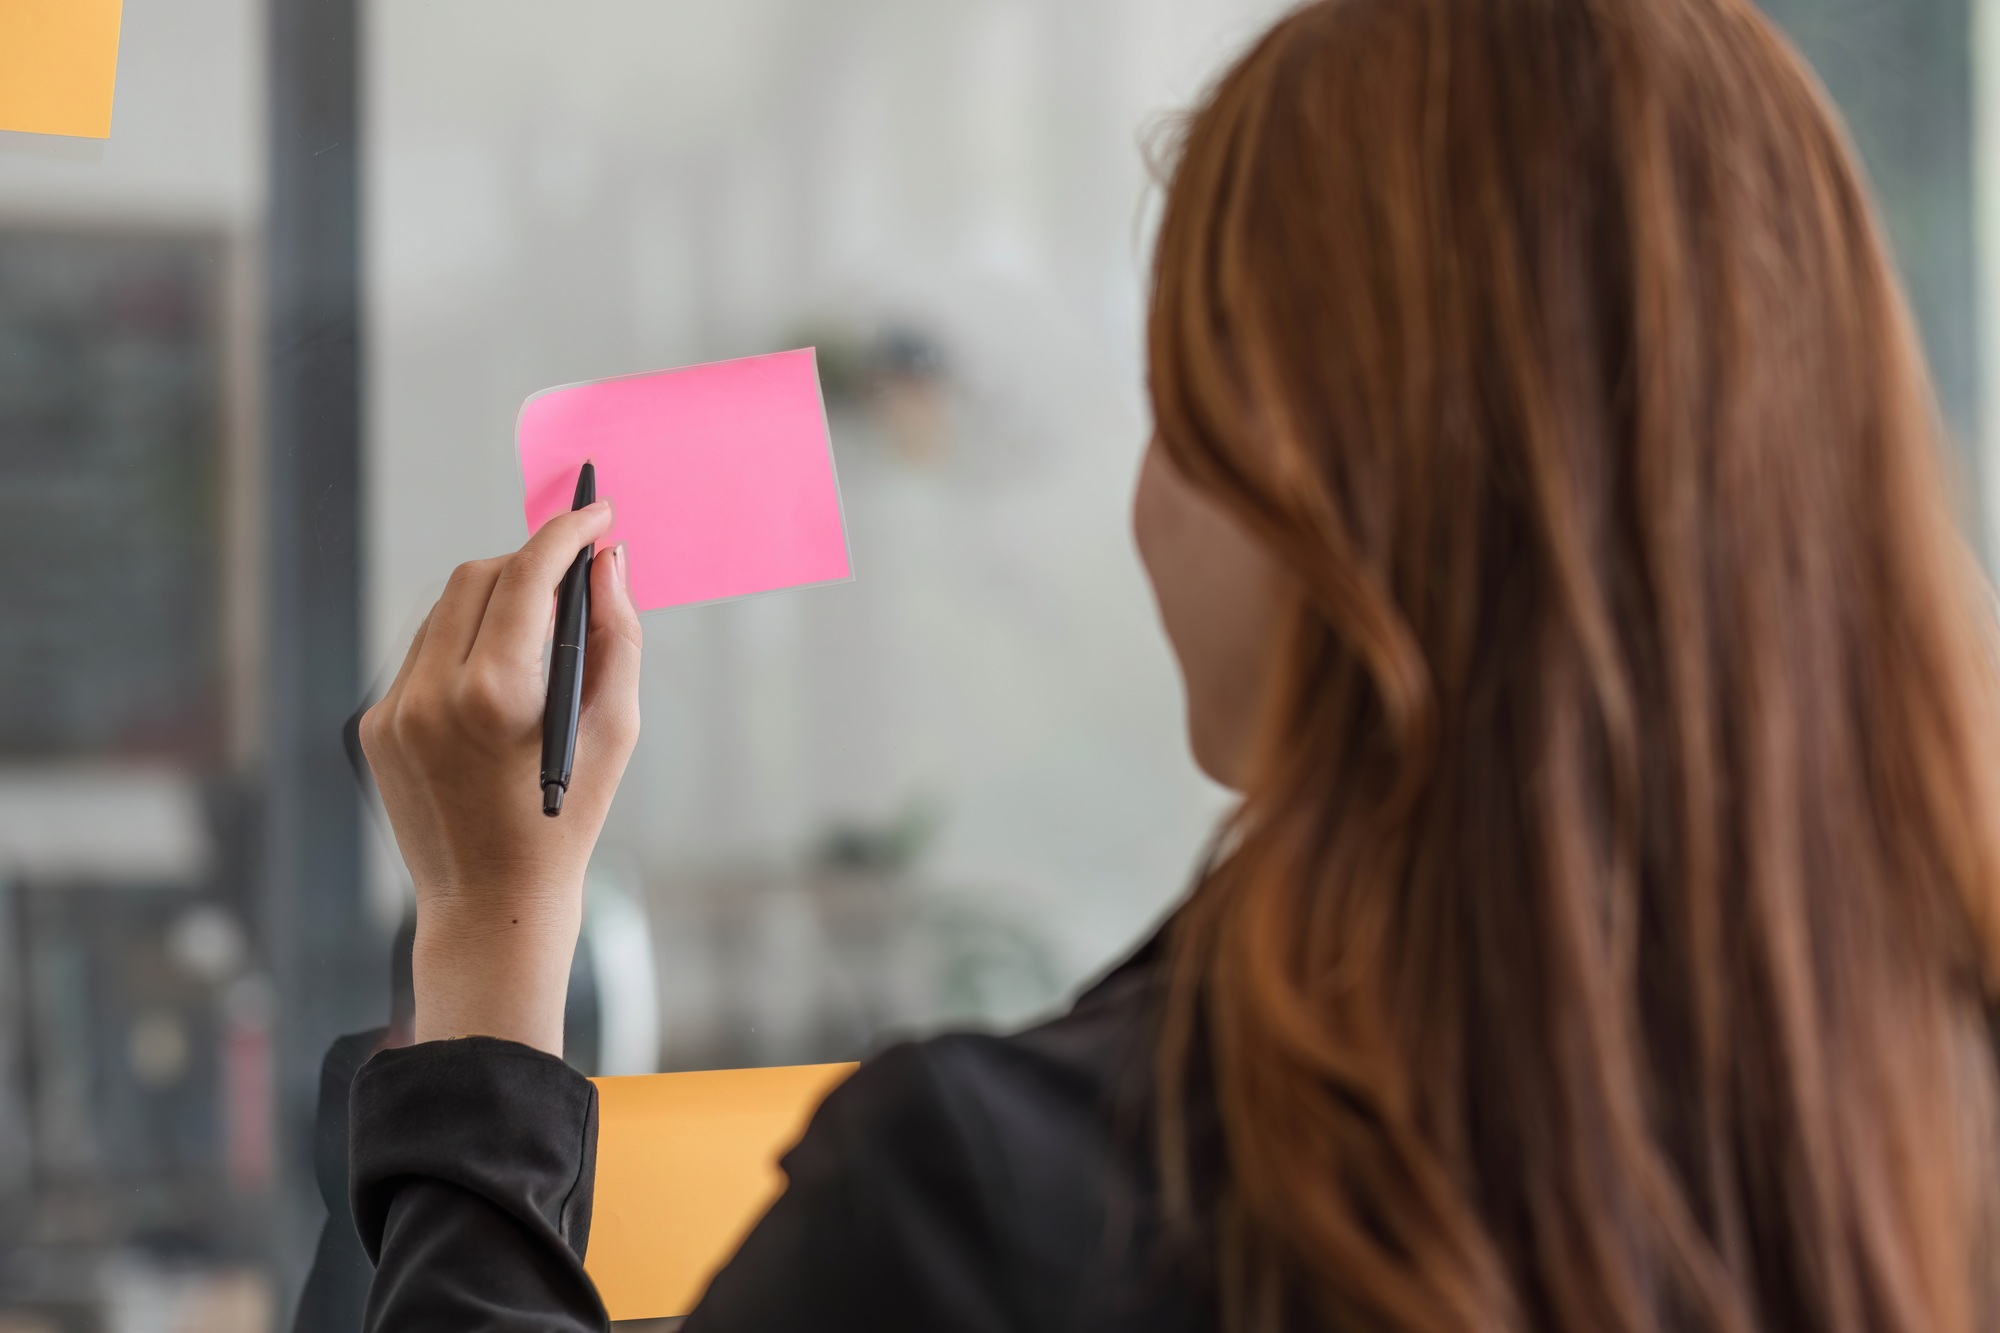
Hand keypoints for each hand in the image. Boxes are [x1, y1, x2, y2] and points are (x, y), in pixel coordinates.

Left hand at [359, 500, 641, 1054]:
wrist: (490, 904)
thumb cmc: (566, 819)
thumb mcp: (615, 729)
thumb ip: (616, 636)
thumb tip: (609, 562)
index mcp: (497, 693)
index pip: (528, 574)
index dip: (565, 533)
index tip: (595, 513)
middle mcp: (433, 691)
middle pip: (481, 576)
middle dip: (531, 561)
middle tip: (575, 574)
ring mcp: (395, 707)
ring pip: (446, 608)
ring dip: (496, 599)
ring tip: (539, 627)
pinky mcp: (376, 723)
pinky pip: (424, 652)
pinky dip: (465, 642)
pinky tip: (498, 677)